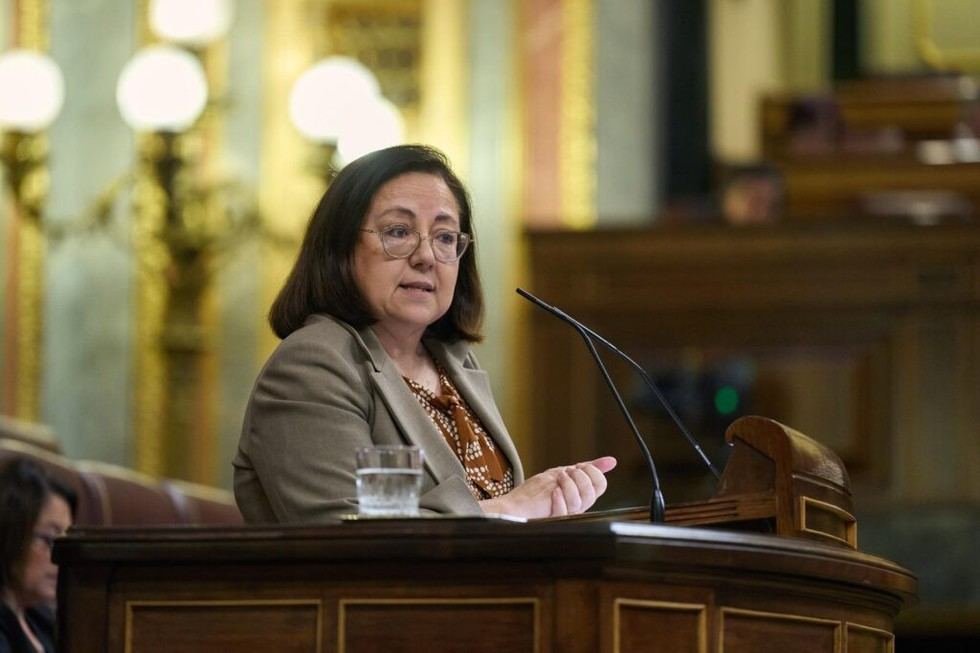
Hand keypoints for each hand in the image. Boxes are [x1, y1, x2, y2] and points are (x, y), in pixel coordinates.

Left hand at [480, 456, 616, 518]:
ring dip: (568, 484)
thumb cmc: (535, 492)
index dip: (593, 472)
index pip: (601, 485)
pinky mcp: (555, 520)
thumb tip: (611, 461)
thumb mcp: (563, 473)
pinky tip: (553, 491)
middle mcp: (577, 507)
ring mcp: (567, 514)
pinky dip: (561, 498)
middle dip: (580, 476)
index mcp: (581, 497)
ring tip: (557, 479)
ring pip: (581, 501)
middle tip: (566, 472)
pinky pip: (566, 511)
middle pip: (593, 492)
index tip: (579, 466)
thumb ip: (586, 469)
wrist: (514, 506)